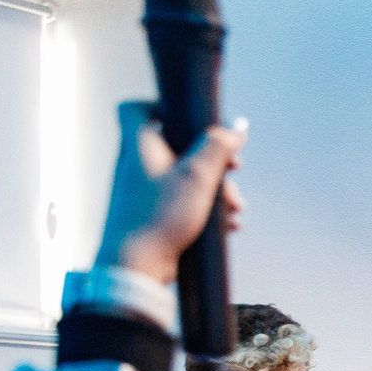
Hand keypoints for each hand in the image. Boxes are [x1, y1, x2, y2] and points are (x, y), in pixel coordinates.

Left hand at [95, 104, 246, 287]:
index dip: (160, 105)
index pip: (134, 108)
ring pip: (184, 177)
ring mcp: (142, 190)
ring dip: (215, 189)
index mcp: (138, 145)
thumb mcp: (196, 177)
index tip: (190, 119)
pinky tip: (228, 226)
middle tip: (234, 172)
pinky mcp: (150, 214)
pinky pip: (182, 201)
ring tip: (235, 208)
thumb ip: (218, 148)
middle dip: (212, 160)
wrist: (134, 265)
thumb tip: (236, 127)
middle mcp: (136, 165)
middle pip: (177, 147)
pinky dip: (206, 208)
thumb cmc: (158, 216)